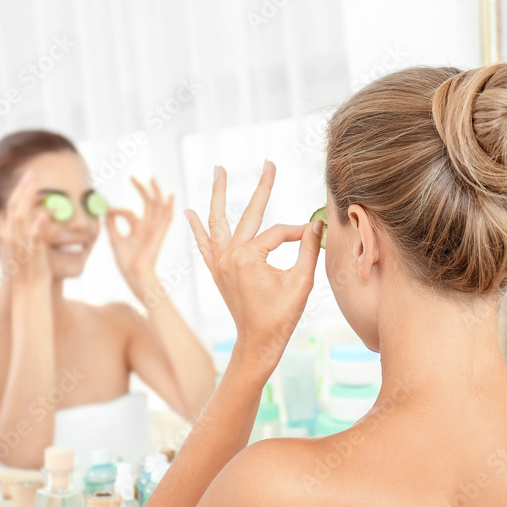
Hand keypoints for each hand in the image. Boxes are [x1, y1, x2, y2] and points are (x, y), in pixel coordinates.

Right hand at [0, 169, 51, 284]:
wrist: (28, 292)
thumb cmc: (27, 273)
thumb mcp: (22, 251)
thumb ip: (29, 235)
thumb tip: (38, 220)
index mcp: (8, 236)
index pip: (8, 209)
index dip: (17, 191)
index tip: (26, 177)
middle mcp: (11, 238)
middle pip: (13, 208)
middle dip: (21, 189)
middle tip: (31, 173)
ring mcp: (21, 245)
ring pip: (20, 218)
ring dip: (27, 199)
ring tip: (35, 185)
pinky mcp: (33, 254)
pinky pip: (35, 236)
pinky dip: (39, 224)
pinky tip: (47, 213)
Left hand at [106, 177, 173, 301]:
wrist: (135, 274)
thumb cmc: (126, 262)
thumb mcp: (115, 239)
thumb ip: (112, 225)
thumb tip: (105, 211)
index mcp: (138, 230)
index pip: (131, 212)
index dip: (118, 209)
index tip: (106, 209)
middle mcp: (149, 227)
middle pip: (148, 204)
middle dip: (141, 190)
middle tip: (132, 178)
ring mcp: (155, 229)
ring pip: (158, 207)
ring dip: (156, 193)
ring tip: (152, 180)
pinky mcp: (160, 233)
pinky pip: (167, 218)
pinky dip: (170, 207)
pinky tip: (170, 196)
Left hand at [184, 162, 321, 372]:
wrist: (258, 343)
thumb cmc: (282, 316)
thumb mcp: (302, 282)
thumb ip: (309, 250)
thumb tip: (317, 222)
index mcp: (248, 257)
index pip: (279, 232)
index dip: (300, 233)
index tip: (314, 236)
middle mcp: (229, 256)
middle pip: (248, 215)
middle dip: (262, 188)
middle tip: (269, 163)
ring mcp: (220, 263)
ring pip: (217, 222)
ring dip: (218, 195)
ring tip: (218, 171)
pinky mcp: (217, 272)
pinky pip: (204, 245)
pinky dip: (197, 228)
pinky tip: (189, 212)